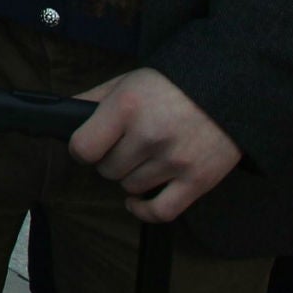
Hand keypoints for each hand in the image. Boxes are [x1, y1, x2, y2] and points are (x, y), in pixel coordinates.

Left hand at [70, 67, 241, 221]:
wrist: (229, 89)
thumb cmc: (172, 85)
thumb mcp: (128, 80)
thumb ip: (93, 98)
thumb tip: (63, 115)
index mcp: (126, 107)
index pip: (83, 147)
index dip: (81, 149)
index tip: (88, 147)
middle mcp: (148, 135)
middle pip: (107, 169)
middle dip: (110, 160)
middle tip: (123, 148)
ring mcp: (174, 160)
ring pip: (130, 187)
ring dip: (130, 177)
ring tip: (142, 160)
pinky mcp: (198, 181)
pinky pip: (160, 212)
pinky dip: (143, 211)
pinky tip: (136, 202)